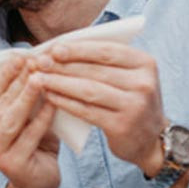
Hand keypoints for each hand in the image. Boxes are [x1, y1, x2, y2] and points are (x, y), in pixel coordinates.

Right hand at [0, 58, 60, 187]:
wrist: (39, 182)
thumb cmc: (34, 144)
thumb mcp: (26, 118)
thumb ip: (24, 98)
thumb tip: (35, 63)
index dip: (4, 74)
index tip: (19, 55)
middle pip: (2, 104)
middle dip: (18, 81)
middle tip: (34, 61)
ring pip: (12, 119)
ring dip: (26, 97)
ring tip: (40, 78)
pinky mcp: (12, 164)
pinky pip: (29, 136)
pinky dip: (42, 118)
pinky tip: (53, 103)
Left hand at [36, 41, 166, 174]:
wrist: (150, 139)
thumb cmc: (130, 100)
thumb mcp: (128, 76)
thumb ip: (103, 61)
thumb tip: (60, 48)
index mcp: (145, 63)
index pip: (106, 51)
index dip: (78, 49)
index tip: (54, 48)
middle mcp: (143, 83)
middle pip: (94, 70)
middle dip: (62, 65)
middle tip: (38, 62)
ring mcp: (134, 106)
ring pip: (88, 90)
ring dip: (59, 83)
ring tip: (38, 79)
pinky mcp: (121, 126)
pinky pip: (86, 110)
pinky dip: (65, 102)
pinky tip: (49, 96)